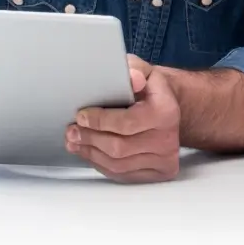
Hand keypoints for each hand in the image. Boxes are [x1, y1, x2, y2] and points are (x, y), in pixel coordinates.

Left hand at [66, 55, 180, 182]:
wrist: (171, 111)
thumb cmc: (150, 90)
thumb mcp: (143, 71)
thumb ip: (134, 70)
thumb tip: (131, 79)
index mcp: (166, 112)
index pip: (126, 123)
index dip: (98, 121)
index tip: (81, 116)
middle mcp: (168, 139)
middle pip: (119, 147)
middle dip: (90, 139)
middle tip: (72, 131)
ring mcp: (165, 159)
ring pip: (118, 164)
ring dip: (91, 154)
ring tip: (76, 143)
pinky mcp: (159, 172)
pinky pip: (124, 175)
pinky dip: (102, 166)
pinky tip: (91, 154)